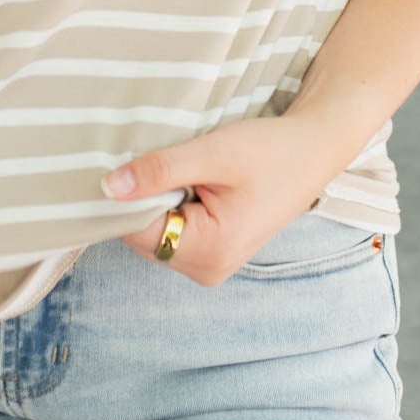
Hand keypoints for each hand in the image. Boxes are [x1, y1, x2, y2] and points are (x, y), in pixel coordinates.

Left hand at [102, 113, 344, 287]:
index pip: (136, 230)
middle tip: (150, 156)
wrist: (312, 151)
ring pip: (155, 232)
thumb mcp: (212, 154)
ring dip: (155, 199)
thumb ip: (159, 171)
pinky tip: (185, 178)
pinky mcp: (213, 250)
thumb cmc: (269, 151)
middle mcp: (206, 269)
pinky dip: (169, 203)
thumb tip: (108, 187)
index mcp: (209, 253)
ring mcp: (210, 263)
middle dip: (139, 198)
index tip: (119, 161)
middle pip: (143, 235)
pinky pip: (172, 229)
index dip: (122, 196)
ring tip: (176, 165)